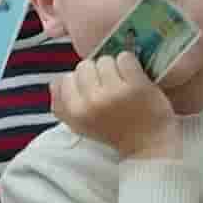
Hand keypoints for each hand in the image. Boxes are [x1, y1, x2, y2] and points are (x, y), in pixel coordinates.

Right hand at [56, 53, 176, 159]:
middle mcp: (91, 102)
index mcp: (75, 113)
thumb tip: (54, 82)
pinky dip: (130, 64)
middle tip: (109, 87)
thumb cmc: (114, 133)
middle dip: (96, 73)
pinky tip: (134, 78)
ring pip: (105, 60)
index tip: (93, 92)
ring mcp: (114, 93)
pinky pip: (125, 58)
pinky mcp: (136, 85)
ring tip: (122, 84)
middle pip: (84, 66)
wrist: (149, 145)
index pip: (65, 79)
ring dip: (114, 68)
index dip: (79, 83)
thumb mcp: (80, 125)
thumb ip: (62, 106)